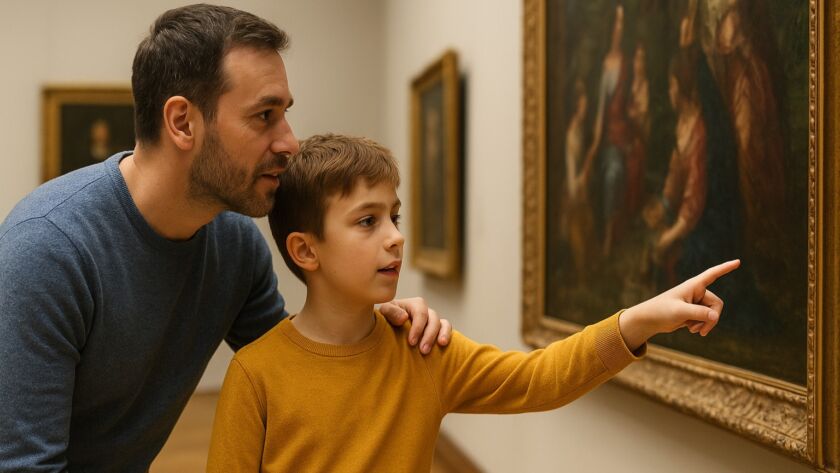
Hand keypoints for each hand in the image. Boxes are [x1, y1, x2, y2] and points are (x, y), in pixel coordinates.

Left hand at [379, 297, 451, 353]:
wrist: (389, 327)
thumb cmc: (387, 318)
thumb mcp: (385, 312)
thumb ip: (391, 312)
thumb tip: (404, 317)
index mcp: (414, 304)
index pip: (420, 313)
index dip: (418, 327)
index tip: (411, 342)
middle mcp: (426, 311)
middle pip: (433, 319)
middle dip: (429, 335)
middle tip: (423, 351)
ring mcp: (433, 320)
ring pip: (443, 323)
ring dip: (443, 334)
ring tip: (441, 345)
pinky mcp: (438, 329)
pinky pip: (446, 329)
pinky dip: (447, 335)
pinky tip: (444, 345)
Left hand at [619, 259, 739, 350]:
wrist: (650, 320)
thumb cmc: (661, 311)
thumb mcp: (680, 312)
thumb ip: (698, 314)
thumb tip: (716, 317)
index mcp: (693, 285)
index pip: (712, 274)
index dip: (725, 268)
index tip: (738, 261)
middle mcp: (697, 292)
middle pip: (717, 305)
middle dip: (712, 319)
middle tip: (702, 330)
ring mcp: (696, 302)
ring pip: (713, 314)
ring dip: (706, 324)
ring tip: (693, 330)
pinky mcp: (694, 312)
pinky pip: (706, 320)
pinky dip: (701, 326)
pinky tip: (690, 329)